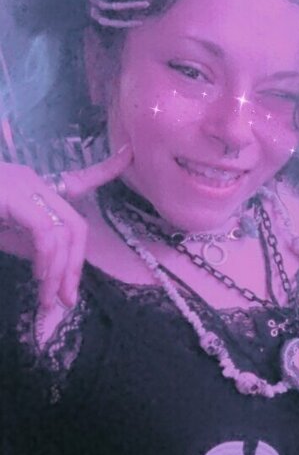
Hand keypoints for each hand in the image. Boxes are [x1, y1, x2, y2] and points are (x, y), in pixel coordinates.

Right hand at [0, 145, 132, 309]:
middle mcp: (29, 181)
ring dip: (60, 271)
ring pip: (65, 231)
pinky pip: (47, 232)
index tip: (129, 154)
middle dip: (75, 266)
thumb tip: (54, 272)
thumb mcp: (4, 235)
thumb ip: (28, 246)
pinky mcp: (11, 193)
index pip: (77, 179)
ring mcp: (21, 184)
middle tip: (66, 300)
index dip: (105, 168)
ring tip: (49, 299)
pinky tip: (39, 277)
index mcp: (29, 188)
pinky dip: (48, 259)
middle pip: (75, 225)